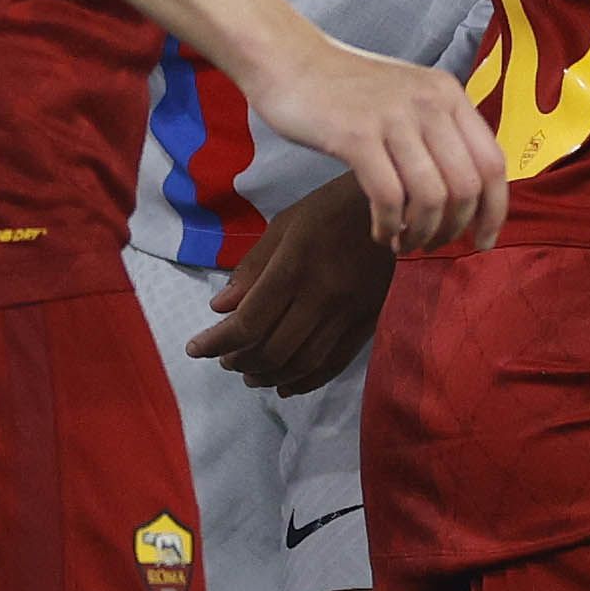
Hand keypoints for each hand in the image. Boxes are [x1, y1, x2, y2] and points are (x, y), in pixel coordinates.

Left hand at [188, 174, 395, 393]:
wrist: (394, 206)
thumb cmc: (330, 208)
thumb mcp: (284, 225)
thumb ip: (252, 268)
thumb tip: (221, 308)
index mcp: (294, 267)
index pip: (249, 321)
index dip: (216, 342)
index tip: (195, 349)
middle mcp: (321, 297)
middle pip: (272, 349)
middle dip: (240, 361)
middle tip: (226, 360)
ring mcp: (347, 314)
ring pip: (301, 363)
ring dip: (269, 376)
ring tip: (251, 374)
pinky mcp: (367, 322)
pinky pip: (334, 364)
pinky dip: (305, 382)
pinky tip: (286, 384)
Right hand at [247, 38, 506, 253]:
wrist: (288, 60)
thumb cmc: (346, 89)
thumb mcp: (408, 96)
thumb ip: (439, 132)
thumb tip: (465, 193)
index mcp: (448, 94)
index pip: (492, 162)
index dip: (495, 211)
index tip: (482, 241)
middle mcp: (430, 102)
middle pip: (467, 186)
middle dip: (454, 228)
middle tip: (431, 244)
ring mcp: (393, 117)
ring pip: (431, 197)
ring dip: (421, 233)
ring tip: (403, 241)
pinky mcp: (356, 135)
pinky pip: (388, 198)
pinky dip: (388, 227)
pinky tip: (380, 232)